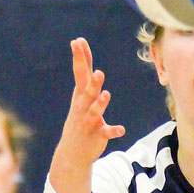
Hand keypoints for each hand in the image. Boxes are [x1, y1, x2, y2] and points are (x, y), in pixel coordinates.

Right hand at [50, 38, 124, 192]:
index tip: (77, 41)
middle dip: (93, 82)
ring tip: (106, 95)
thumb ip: (85, 72)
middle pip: (87, 91)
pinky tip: (121, 130)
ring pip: (95, 111)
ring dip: (100, 104)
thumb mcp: (81, 94)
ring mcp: (89, 121)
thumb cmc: (80, 117)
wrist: (73, 151)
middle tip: (99, 72)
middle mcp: (83, 106)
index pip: (80, 73)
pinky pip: (105, 132)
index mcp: (80, 95)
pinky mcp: (96, 135)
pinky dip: (113, 131)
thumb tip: (80, 46)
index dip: (79, 58)